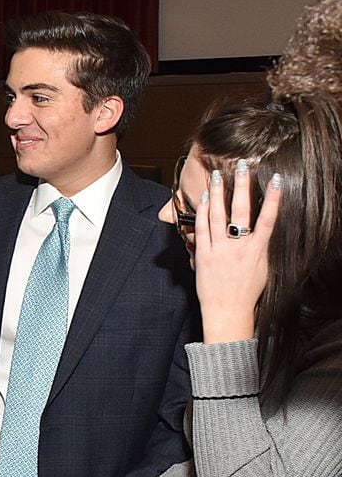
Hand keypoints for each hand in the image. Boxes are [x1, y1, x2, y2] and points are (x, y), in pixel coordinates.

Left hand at [195, 163, 281, 343]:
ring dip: (218, 193)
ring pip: (217, 216)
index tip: (275, 179)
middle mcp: (239, 248)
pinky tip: (203, 198)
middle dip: (242, 186)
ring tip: (217, 175)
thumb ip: (262, 246)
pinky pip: (201, 229)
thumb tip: (265, 229)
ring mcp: (219, 250)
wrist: (228, 310)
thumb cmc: (247, 291)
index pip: (268, 219)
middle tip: (242, 165)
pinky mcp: (203, 255)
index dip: (273, 198)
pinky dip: (202, 212)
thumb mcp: (264, 268)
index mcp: (257, 250)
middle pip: (241, 211)